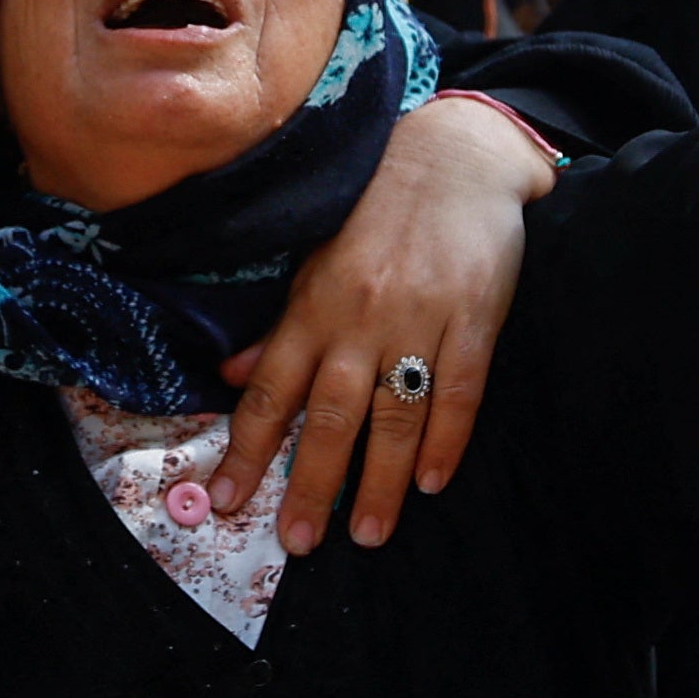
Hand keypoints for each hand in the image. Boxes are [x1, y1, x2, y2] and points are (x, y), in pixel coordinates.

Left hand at [211, 95, 554, 553]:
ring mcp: (420, 317)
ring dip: (378, 479)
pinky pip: (460, 388)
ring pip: (394, 412)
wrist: (455, 155)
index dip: (247, 450)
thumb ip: (276, 329)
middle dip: (311, 483)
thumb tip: (224, 380)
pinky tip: (432, 482)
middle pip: (330, 415)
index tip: (228, 502)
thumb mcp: (313, 263)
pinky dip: (447, 439)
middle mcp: (360, 317)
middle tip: (298, 542)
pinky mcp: (474, 315)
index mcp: (314, 305)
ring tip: (367, 534)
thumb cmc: (375, 210)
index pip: (271, 390)